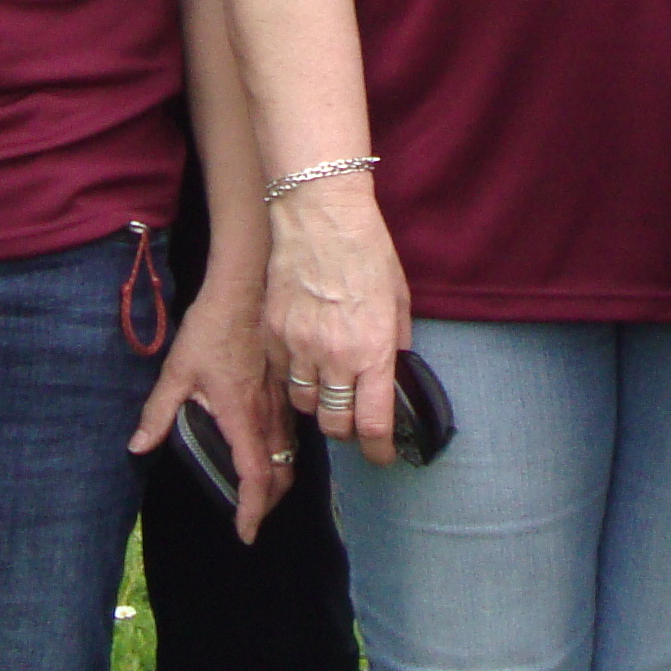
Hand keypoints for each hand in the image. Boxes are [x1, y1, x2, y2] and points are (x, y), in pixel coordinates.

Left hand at [133, 271, 293, 542]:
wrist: (244, 289)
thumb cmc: (211, 329)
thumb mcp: (177, 372)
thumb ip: (158, 413)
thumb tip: (137, 448)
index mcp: (242, 416)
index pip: (255, 476)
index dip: (252, 510)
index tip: (244, 534)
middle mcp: (268, 415)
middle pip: (281, 475)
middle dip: (267, 504)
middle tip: (249, 518)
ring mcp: (280, 402)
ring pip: (290, 456)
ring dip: (278, 481)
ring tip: (257, 495)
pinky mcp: (283, 389)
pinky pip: (291, 435)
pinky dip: (283, 457)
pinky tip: (267, 455)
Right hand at [262, 172, 411, 462]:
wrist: (320, 215)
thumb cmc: (367, 251)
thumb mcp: (398, 300)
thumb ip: (395, 343)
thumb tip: (393, 374)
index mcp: (372, 350)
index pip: (373, 424)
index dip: (378, 450)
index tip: (382, 455)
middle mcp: (335, 356)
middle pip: (334, 423)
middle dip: (346, 429)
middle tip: (353, 417)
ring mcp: (298, 346)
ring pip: (304, 404)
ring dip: (318, 404)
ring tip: (327, 386)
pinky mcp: (273, 333)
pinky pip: (282, 375)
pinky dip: (294, 377)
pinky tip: (305, 360)